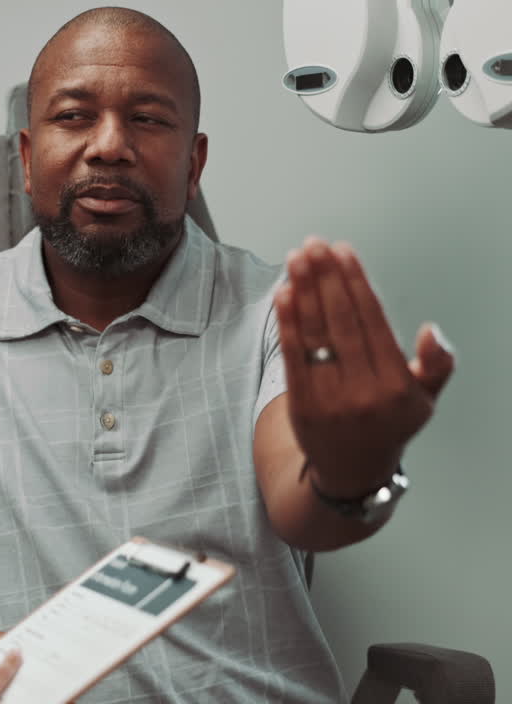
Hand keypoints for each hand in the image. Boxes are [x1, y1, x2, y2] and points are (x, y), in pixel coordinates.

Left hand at [275, 238, 454, 495]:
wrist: (352, 473)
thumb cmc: (389, 425)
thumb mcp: (425, 399)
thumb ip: (436, 364)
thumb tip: (430, 331)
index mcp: (396, 385)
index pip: (372, 321)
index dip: (355, 282)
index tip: (342, 251)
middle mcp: (364, 392)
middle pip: (341, 322)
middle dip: (325, 279)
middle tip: (313, 245)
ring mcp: (331, 400)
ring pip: (315, 336)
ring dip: (302, 292)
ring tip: (295, 259)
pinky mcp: (302, 407)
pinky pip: (292, 358)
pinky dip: (287, 323)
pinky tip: (283, 294)